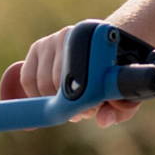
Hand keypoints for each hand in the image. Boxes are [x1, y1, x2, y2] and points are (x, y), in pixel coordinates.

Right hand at [17, 23, 140, 124]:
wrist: (109, 47)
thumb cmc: (117, 71)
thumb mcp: (126, 91)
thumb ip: (121, 108)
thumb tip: (103, 120)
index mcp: (92, 39)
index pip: (78, 77)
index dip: (83, 101)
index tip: (91, 110)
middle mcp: (68, 35)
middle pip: (57, 82)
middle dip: (68, 103)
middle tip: (84, 111)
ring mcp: (50, 40)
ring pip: (41, 84)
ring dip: (53, 101)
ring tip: (71, 103)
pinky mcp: (37, 48)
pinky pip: (28, 79)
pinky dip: (36, 95)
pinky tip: (53, 97)